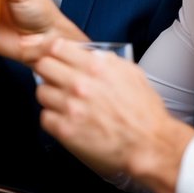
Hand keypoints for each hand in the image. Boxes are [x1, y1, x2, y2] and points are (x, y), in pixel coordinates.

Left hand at [33, 37, 193, 192]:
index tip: (56, 59)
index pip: (55, 47)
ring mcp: (70, 107)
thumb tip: (88, 53)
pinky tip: (67, 121)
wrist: (151, 145)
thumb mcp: (131, 74)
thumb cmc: (144, 113)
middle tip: (57, 81)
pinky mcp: (65, 130)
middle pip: (42, 66)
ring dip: (51, 97)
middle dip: (49, 72)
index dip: (54, 52)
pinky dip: (54, 119)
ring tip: (66, 104)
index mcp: (96, 68)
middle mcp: (80, 85)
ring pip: (41, 92)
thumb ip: (106, 60)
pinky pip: (45, 117)